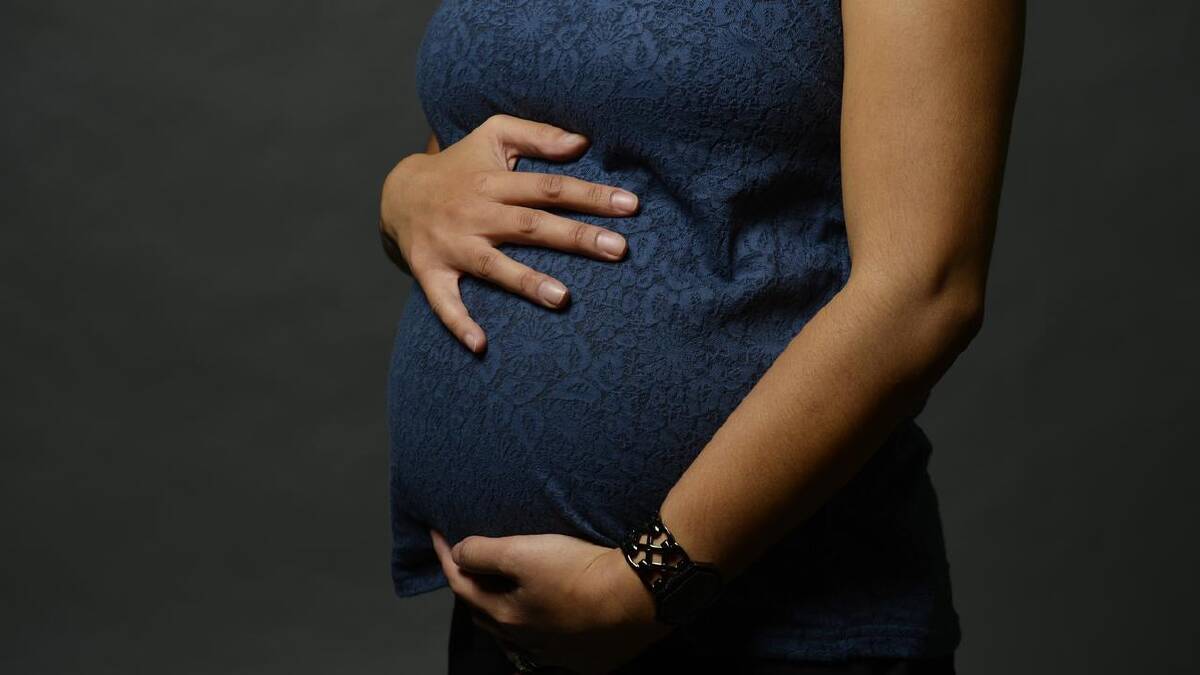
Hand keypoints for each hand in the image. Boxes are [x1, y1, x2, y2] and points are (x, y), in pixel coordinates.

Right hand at [379, 114, 639, 352]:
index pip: (550, 188)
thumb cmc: (459, 165)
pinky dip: (459, 322)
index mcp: (495, 182)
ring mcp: (453, 245)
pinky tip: (480, 344)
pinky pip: (444, 301)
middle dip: (575, 237)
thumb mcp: (493, 135)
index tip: (630, 206)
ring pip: (494, 266)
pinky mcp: (430, 271)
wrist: (398, 193)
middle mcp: (476, 214)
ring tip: (563, 299)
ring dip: (527, 282)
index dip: (590, 195)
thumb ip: (537, 135)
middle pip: (531, 226)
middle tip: (619, 249)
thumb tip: (582, 141)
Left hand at [430, 529, 673, 673]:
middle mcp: (526, 641)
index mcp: (507, 616)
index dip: (445, 556)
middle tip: (466, 564)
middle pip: (485, 615)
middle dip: (470, 589)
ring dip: (503, 612)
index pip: (461, 584)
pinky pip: (550, 644)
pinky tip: (547, 618)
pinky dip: (537, 628)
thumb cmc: (578, 571)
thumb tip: (457, 553)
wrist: (639, 598)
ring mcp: (558, 653)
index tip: (435, 532)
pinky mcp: (586, 657)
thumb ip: (484, 552)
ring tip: (502, 592)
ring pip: (516, 635)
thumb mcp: (524, 552)